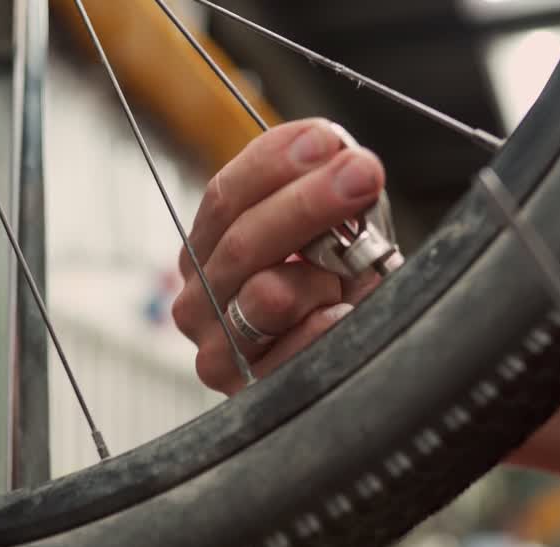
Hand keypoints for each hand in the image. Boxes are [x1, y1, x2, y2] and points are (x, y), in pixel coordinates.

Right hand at [172, 119, 385, 394]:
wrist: (341, 365)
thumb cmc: (329, 293)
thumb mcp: (323, 234)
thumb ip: (320, 191)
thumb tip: (342, 154)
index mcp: (206, 251)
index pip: (226, 196)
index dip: (275, 163)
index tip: (328, 140)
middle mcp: (197, 300)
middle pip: (242, 240)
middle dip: (309, 202)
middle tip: (362, 174)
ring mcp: (217, 350)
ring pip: (263, 294)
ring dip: (318, 276)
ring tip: (347, 270)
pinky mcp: (248, 394)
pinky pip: (293, 352)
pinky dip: (326, 327)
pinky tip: (344, 313)